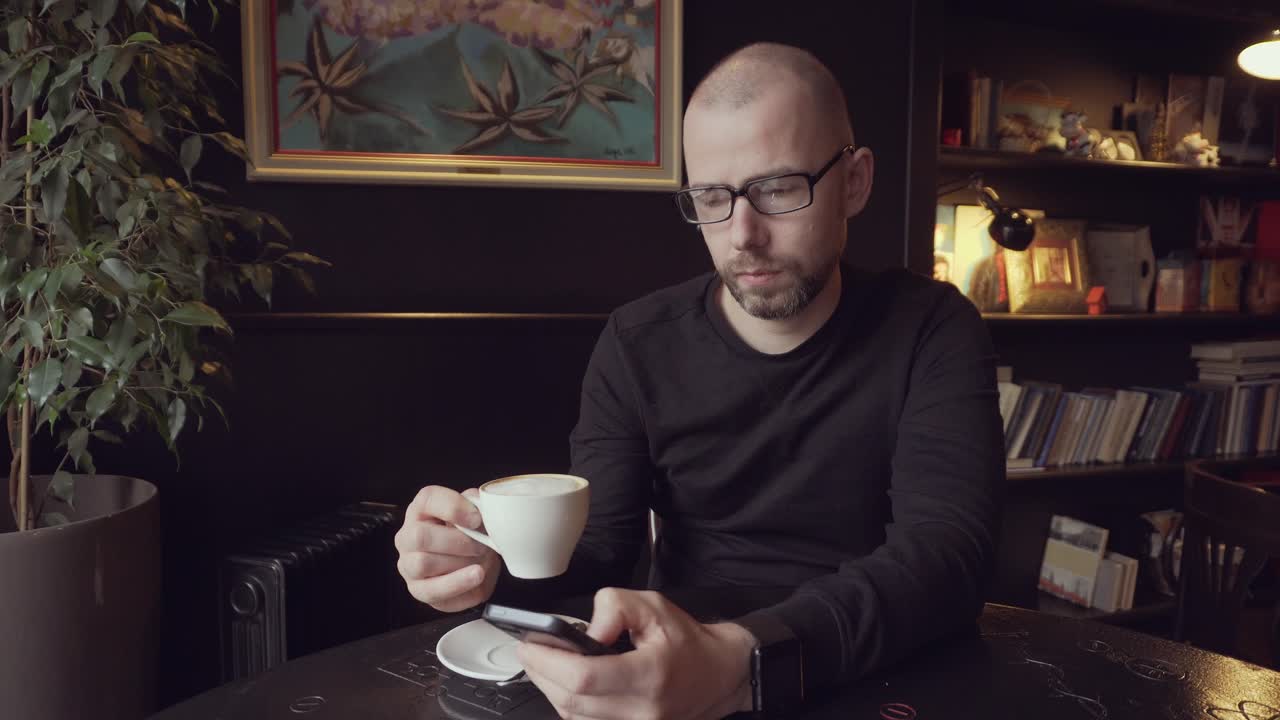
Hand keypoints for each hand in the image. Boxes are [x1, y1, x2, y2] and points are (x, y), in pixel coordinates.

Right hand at [395, 486, 501, 611]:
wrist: (477, 568)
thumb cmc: (471, 539)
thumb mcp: (476, 517)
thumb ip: (478, 506)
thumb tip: (483, 504)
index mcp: (421, 510)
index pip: (428, 498)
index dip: (453, 507)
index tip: (477, 519)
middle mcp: (408, 536)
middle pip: (420, 535)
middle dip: (458, 542)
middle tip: (482, 546)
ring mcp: (408, 565)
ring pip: (423, 563)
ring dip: (459, 564)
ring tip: (480, 563)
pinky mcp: (418, 589)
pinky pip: (433, 589)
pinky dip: (459, 583)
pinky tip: (476, 576)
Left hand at [517, 588, 756, 719]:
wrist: (719, 675)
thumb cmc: (686, 640)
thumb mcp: (653, 605)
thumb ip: (614, 608)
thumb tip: (584, 632)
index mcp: (649, 675)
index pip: (586, 677)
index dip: (549, 661)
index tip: (530, 643)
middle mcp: (642, 711)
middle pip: (572, 701)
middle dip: (541, 673)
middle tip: (529, 650)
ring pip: (573, 717)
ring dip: (550, 690)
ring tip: (543, 663)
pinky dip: (567, 704)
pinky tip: (563, 683)